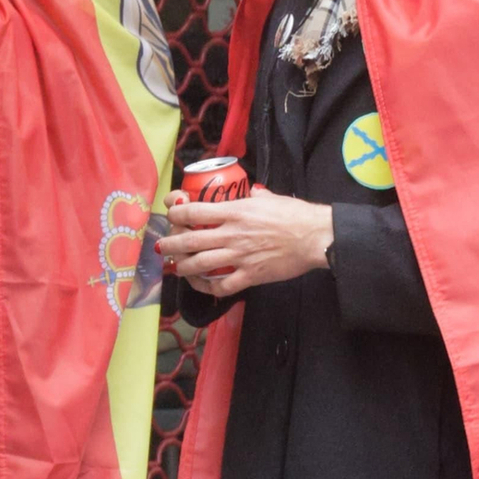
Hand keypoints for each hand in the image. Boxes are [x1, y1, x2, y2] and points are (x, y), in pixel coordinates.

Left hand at [158, 189, 333, 297]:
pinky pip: (221, 286)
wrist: (315, 237)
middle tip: (163, 246)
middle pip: (189, 240)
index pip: (194, 211)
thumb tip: (251, 192)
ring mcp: (239, 256)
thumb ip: (255, 195)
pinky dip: (206, 287)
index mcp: (235, 211)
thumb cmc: (295, 215)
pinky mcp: (250, 275)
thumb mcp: (270, 197)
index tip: (170, 214)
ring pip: (199, 264)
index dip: (175, 213)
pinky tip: (200, 284)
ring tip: (176, 266)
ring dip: (182, 267)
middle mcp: (232, 234)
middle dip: (170, 244)